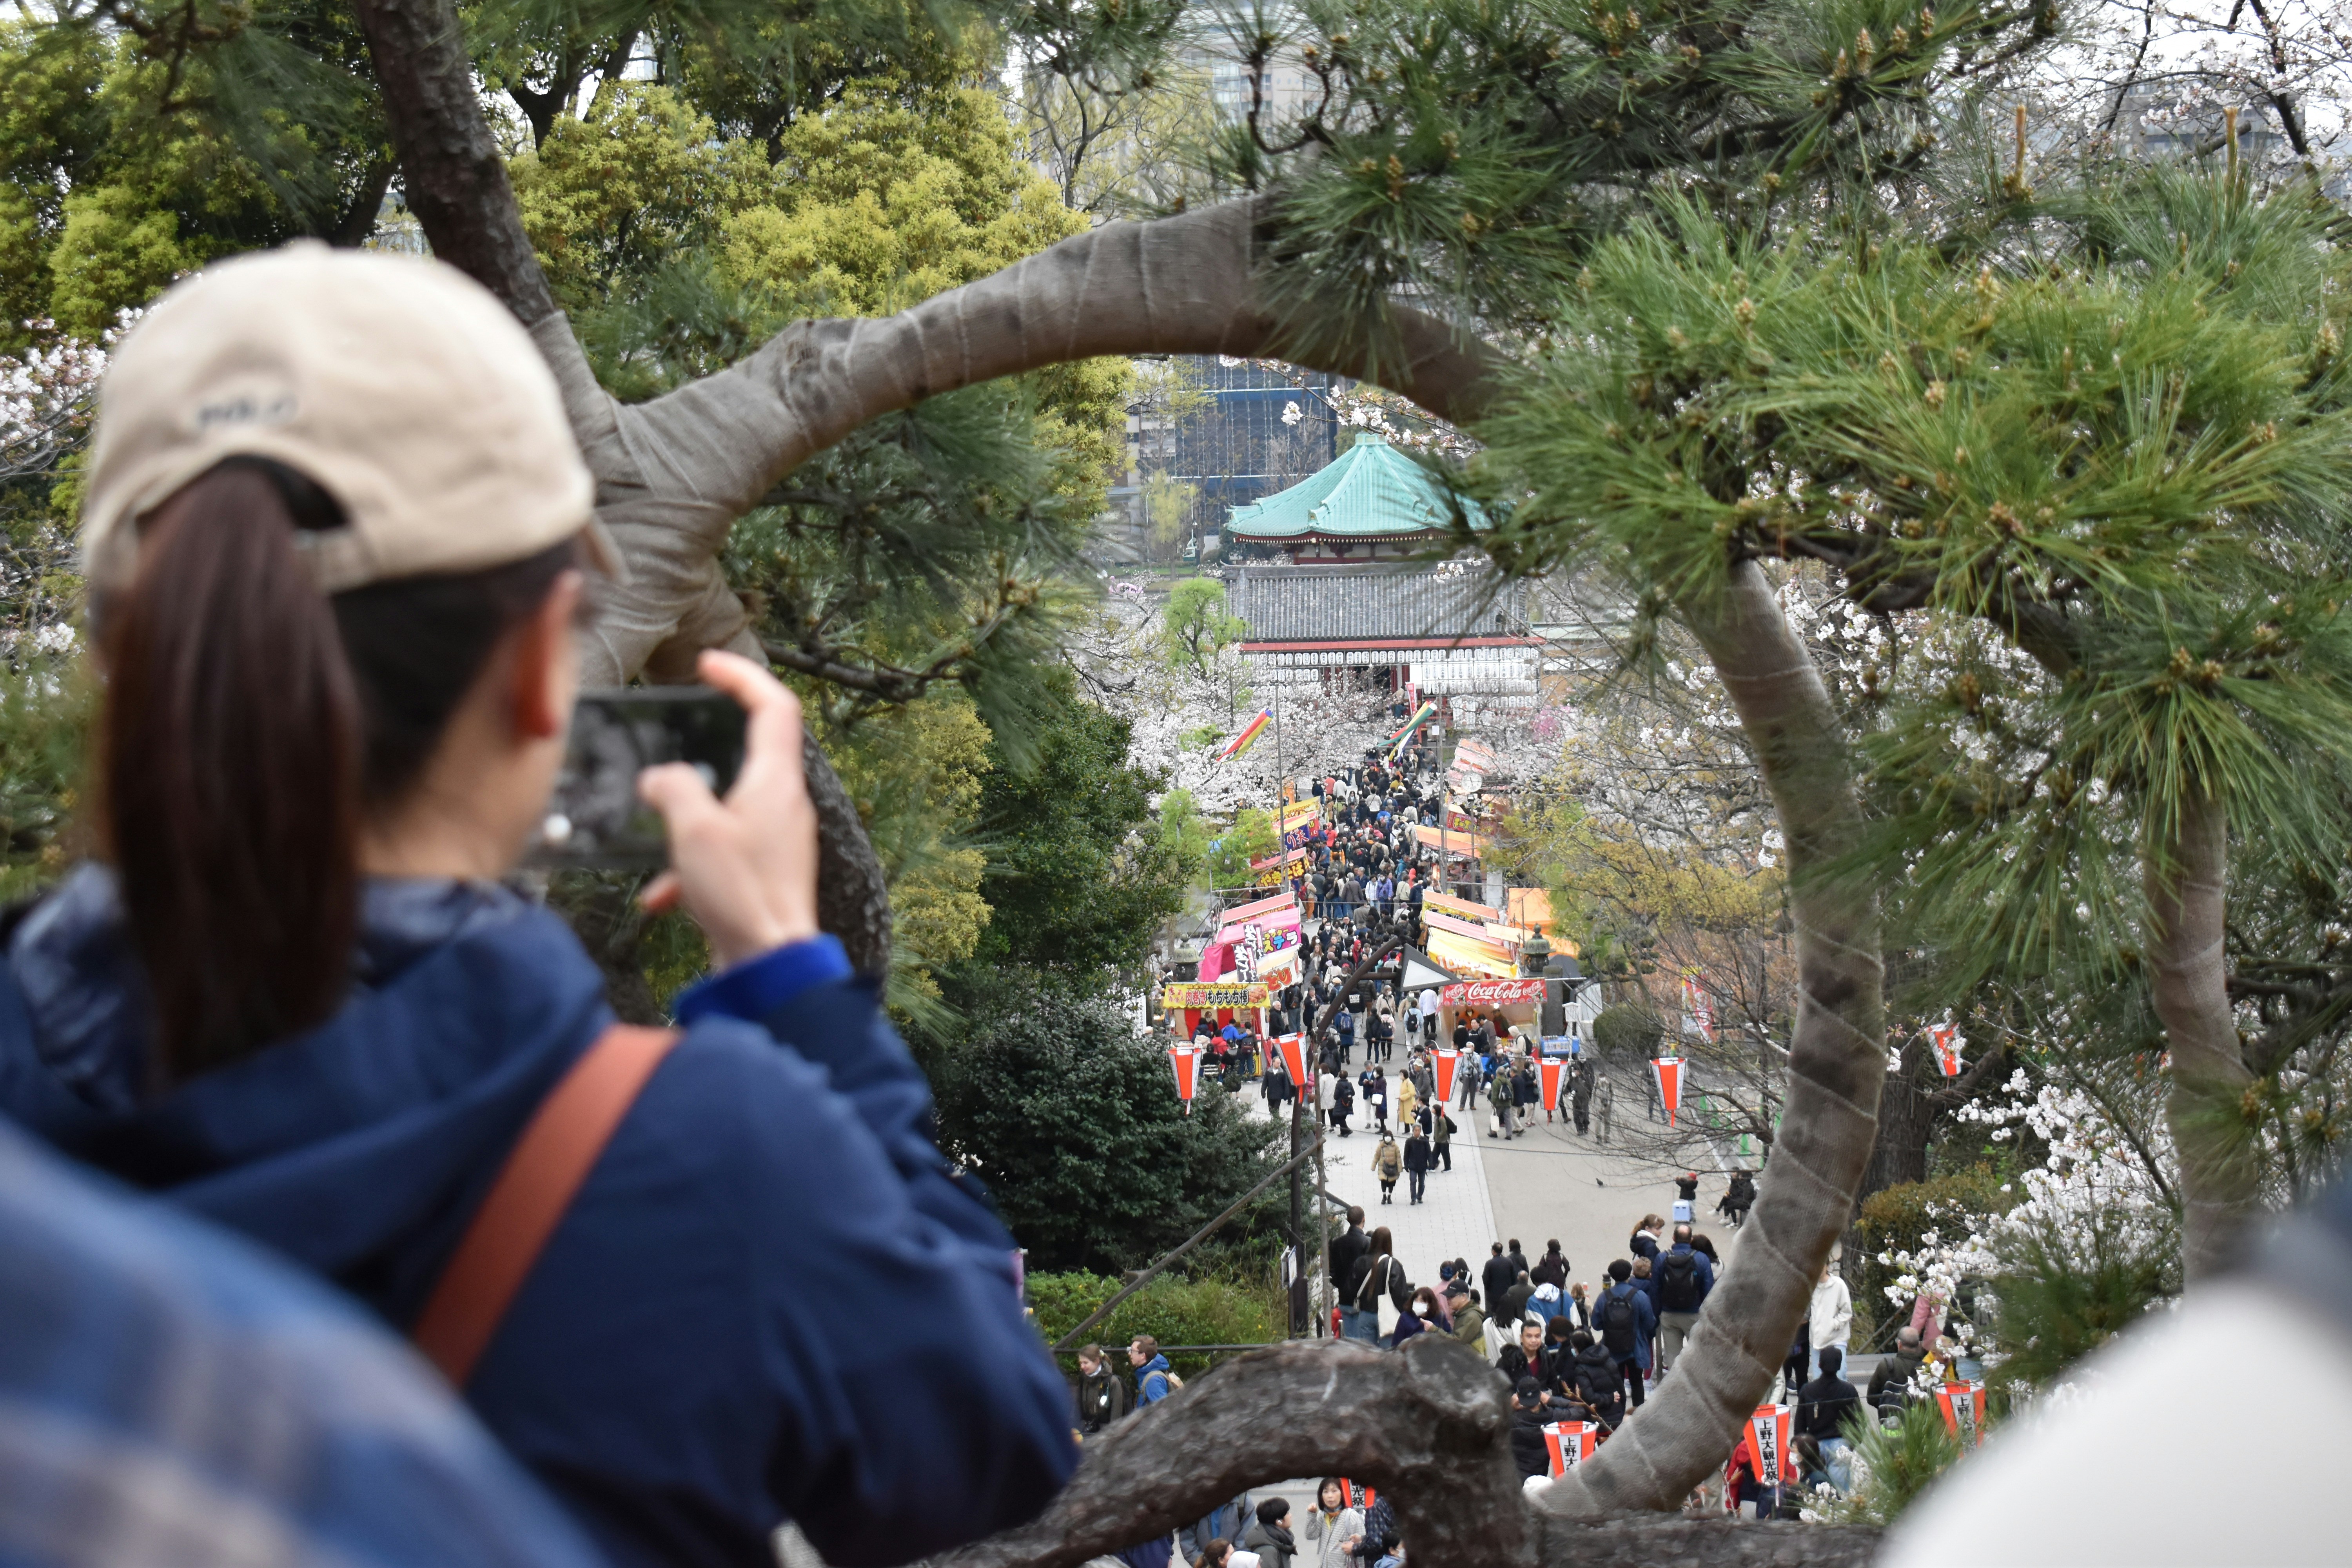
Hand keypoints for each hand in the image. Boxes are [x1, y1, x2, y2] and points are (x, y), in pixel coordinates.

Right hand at [636, 650, 819, 966]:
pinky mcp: (762, 873)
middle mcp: (783, 805)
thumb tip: (659, 779)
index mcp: (777, 782)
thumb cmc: (742, 896)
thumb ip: (673, 790)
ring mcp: (776, 840)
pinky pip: (721, 853)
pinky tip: (661, 897)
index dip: (744, 676)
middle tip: (681, 728)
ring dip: (689, 816)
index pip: (774, 706)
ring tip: (658, 830)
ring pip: (728, 806)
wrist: (769, 965)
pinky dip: (690, 867)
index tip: (710, 663)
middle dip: (711, 742)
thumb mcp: (695, 831)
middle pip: (754, 751)